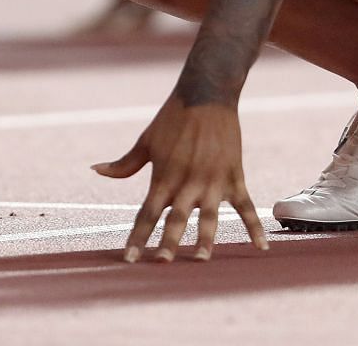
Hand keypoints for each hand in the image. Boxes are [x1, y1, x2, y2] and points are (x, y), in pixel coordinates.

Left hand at [94, 96, 267, 263]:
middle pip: (176, 218)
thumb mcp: (146, 141)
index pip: (147, 213)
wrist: (207, 94)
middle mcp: (187, 182)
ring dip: (205, 239)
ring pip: (209, 216)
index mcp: (164, 176)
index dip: (137, 237)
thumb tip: (97, 170)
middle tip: (161, 263)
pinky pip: (245, 206)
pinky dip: (254, 226)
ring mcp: (213, 180)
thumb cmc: (172, 118)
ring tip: (201, 259)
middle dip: (168, 242)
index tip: (129, 258)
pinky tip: (261, 247)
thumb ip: (125, 164)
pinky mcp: (234, 175)